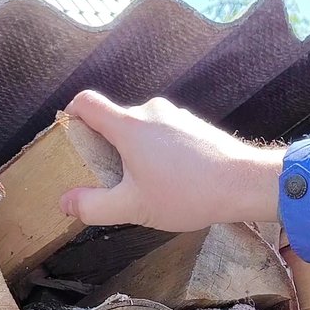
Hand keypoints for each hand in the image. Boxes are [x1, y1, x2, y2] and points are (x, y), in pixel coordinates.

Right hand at [60, 91, 284, 231]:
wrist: (244, 184)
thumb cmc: (188, 193)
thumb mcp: (133, 207)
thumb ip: (94, 206)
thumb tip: (66, 203)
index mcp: (129, 125)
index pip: (87, 102)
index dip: (71, 115)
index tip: (70, 136)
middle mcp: (151, 112)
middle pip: (114, 119)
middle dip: (105, 146)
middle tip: (109, 178)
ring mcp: (176, 116)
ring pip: (141, 129)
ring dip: (134, 151)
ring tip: (144, 184)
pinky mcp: (195, 126)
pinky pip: (164, 134)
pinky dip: (158, 152)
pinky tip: (171, 180)